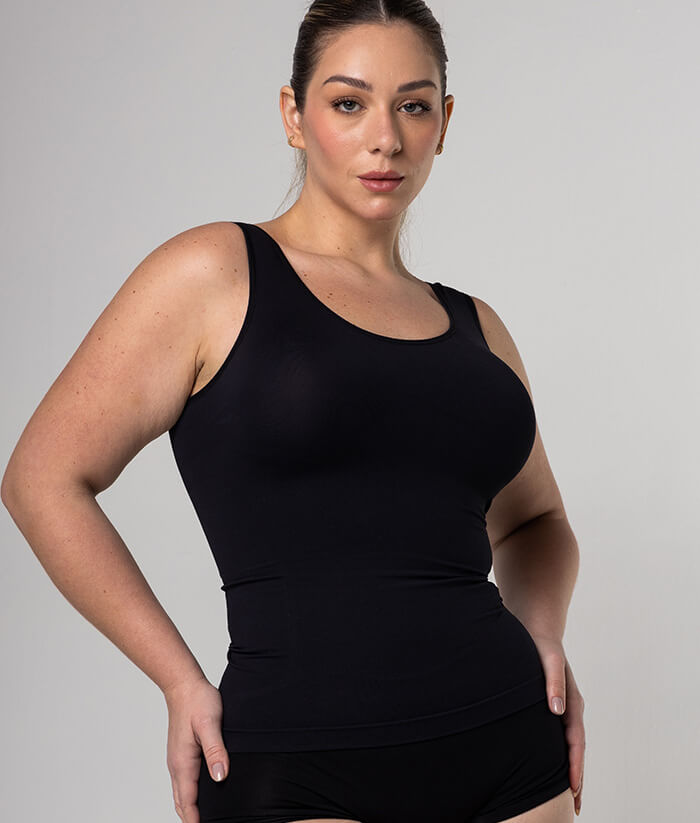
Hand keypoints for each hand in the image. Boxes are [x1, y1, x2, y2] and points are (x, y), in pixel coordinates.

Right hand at [163, 676, 229, 822]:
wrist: (184, 684)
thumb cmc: (198, 701)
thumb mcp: (210, 724)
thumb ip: (215, 750)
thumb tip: (220, 777)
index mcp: (183, 763)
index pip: (188, 802)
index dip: (196, 820)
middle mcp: (177, 765)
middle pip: (182, 803)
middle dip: (192, 819)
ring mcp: (178, 760)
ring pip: (182, 793)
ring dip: (191, 808)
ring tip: (208, 817)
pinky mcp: (182, 754)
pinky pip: (185, 782)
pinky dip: (191, 795)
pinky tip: (205, 794)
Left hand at [530, 634, 585, 816]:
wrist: (536, 627)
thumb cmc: (540, 644)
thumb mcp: (547, 661)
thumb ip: (553, 683)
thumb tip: (557, 712)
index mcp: (572, 702)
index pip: (575, 741)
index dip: (574, 766)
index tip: (572, 789)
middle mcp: (569, 708)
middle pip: (575, 749)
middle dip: (576, 777)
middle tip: (576, 806)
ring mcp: (561, 708)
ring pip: (567, 745)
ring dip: (568, 768)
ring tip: (567, 795)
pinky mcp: (550, 705)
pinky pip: (556, 735)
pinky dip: (557, 754)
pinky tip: (548, 764)